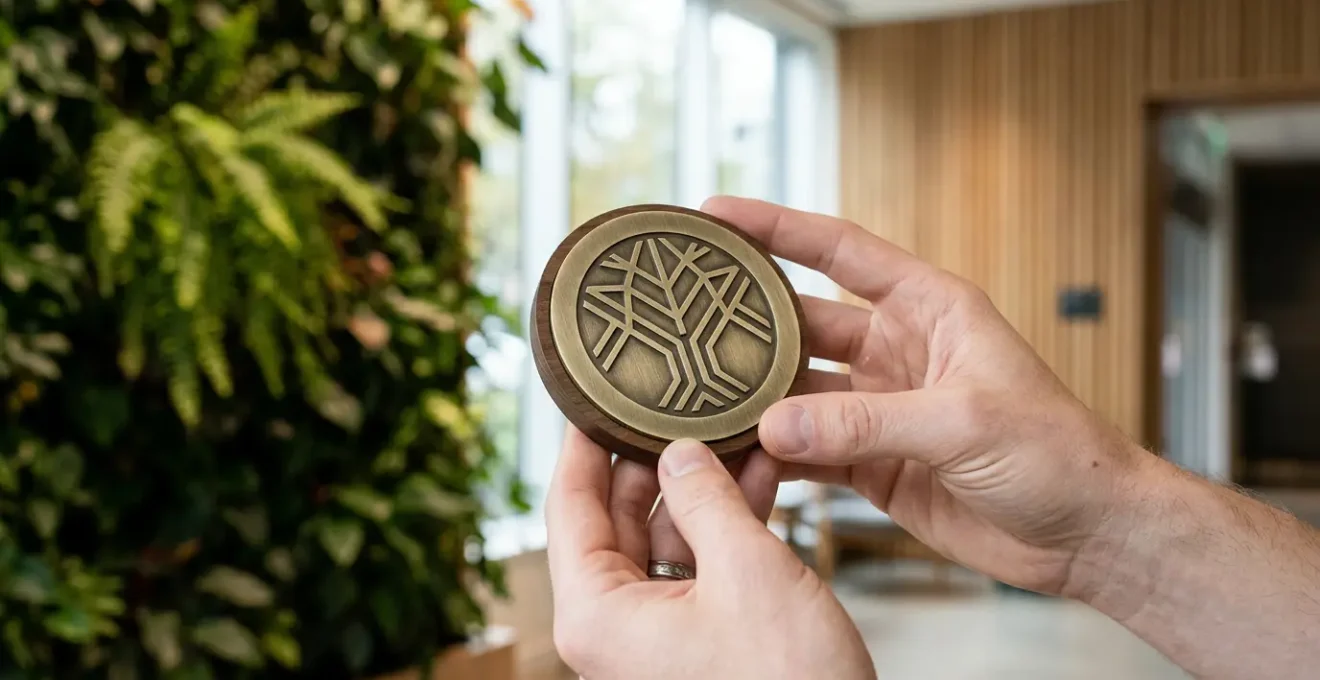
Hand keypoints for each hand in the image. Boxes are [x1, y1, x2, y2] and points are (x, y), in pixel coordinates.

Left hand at [546, 427, 874, 679]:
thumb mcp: (747, 571)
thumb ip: (706, 501)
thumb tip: (679, 453)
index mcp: (596, 614)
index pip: (568, 508)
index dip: (582, 446)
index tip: (593, 396)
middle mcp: (614, 627)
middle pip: (616, 520)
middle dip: (655, 460)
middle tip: (676, 403)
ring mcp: (655, 636)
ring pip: (665, 540)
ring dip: (701, 489)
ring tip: (733, 431)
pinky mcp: (697, 641)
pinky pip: (698, 568)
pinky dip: (725, 526)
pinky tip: (759, 478)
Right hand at [701, 196, 1152, 595]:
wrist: (1087, 534)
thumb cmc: (1058, 453)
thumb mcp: (962, 421)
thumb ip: (865, 422)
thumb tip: (774, 423)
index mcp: (929, 308)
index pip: (839, 251)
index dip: (777, 227)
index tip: (717, 215)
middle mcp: (898, 350)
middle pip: (804, 322)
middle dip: (748, 320)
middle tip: (682, 317)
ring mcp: (881, 409)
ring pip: (798, 392)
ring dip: (754, 396)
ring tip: (694, 396)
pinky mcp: (875, 465)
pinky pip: (809, 452)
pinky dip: (773, 455)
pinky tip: (734, 456)